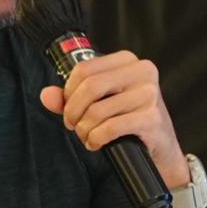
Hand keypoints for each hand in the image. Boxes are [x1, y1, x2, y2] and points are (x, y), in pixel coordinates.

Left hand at [38, 47, 189, 187]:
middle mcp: (142, 72)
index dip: (68, 91)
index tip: (68, 108)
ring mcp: (150, 95)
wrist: (160, 146)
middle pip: (90, 86)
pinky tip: (96, 143)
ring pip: (98, 110)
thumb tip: (46, 95)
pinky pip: (110, 128)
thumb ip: (71, 97)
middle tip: (72, 125)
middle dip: (74, 110)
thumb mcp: (100, 102)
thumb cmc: (129, 119)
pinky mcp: (152, 118)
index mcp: (128, 61)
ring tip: (87, 137)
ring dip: (84, 129)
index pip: (85, 69)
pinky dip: (96, 139)